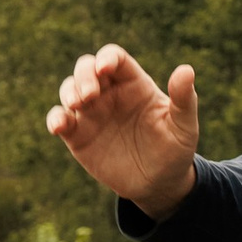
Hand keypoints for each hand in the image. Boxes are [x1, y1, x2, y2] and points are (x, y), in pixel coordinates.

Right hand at [45, 44, 200, 217]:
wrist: (159, 184)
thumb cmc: (175, 150)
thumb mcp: (184, 126)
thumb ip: (184, 99)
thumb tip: (187, 70)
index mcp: (134, 84)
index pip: (115, 59)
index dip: (107, 58)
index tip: (105, 69)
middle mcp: (109, 93)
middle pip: (86, 68)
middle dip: (84, 75)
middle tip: (90, 95)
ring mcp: (91, 112)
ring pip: (69, 89)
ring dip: (69, 92)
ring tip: (78, 104)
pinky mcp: (77, 134)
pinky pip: (59, 119)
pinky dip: (55, 118)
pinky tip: (59, 126)